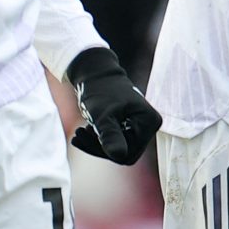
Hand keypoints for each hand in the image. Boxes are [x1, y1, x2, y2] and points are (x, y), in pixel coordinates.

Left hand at [65, 46, 161, 163]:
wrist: (94, 72)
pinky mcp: (130, 125)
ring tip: (78, 132)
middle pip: (123, 152)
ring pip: (117, 148)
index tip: (84, 136)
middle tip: (78, 134)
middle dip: (99, 147)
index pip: (128, 153)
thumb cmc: (100, 90)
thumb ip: (110, 135)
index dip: (105, 150)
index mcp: (149, 122)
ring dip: (95, 144)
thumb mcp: (102, 115)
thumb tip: (119, 156)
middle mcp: (149, 126)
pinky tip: (82, 132)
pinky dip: (97, 139)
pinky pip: (115, 141)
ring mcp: (140, 126)